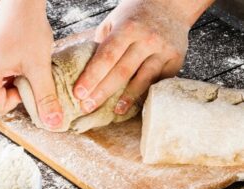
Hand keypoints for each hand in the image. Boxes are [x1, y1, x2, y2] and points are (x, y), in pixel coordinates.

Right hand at [0, 0, 62, 127]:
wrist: (21, 1)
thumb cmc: (27, 28)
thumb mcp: (39, 67)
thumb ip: (45, 98)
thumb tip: (53, 123)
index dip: (17, 102)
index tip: (29, 83)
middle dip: (3, 104)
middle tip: (20, 88)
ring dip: (3, 93)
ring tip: (19, 77)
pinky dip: (2, 82)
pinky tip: (17, 69)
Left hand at [73, 0, 211, 114]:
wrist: (171, 4)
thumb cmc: (136, 15)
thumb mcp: (114, 21)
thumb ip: (102, 43)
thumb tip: (84, 70)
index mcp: (127, 28)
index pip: (106, 57)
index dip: (91, 77)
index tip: (78, 93)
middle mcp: (147, 39)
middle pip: (121, 72)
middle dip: (102, 92)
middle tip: (87, 107)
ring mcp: (163, 50)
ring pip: (143, 80)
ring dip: (127, 98)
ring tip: (114, 111)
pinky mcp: (176, 60)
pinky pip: (159, 82)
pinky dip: (146, 94)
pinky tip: (136, 104)